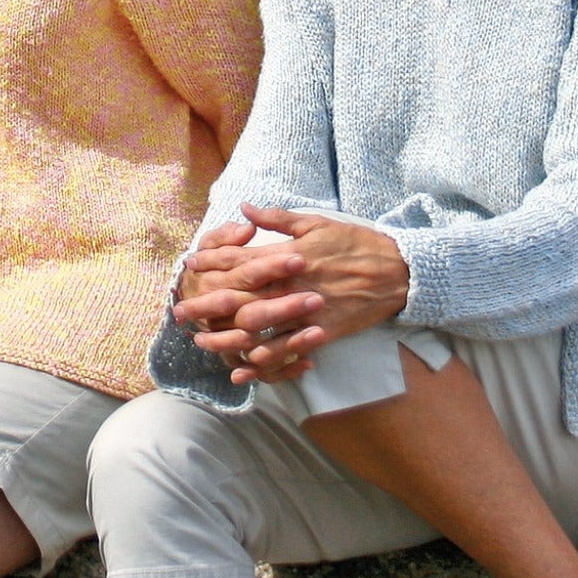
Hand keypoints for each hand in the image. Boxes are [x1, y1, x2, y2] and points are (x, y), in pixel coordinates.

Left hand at [175, 203, 408, 385]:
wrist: (398, 272)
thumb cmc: (355, 243)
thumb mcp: (316, 223)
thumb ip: (278, 219)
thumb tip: (245, 208)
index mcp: (290, 256)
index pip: (242, 259)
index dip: (213, 262)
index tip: (190, 266)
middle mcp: (293, 285)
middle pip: (242, 298)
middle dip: (208, 305)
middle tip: (179, 312)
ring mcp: (308, 312)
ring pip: (261, 330)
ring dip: (228, 338)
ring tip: (203, 344)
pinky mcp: (323, 333)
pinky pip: (289, 351)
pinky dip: (266, 363)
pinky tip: (245, 369)